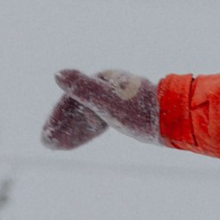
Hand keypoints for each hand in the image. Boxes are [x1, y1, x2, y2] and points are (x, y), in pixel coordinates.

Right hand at [41, 67, 158, 151]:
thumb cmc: (141, 111)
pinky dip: (87, 131)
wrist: (174, 118)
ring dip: (71, 130)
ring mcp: (117, 99)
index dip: (56, 118)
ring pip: (87, 116)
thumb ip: (82, 89)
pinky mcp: (126, 111)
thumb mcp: (107, 101)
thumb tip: (58, 74)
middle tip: (47, 143)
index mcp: (102, 80)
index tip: (46, 137)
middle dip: (61, 126)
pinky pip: (100, 121)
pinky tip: (78, 140)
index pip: (71, 99)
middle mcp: (108, 87)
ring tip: (57, 146)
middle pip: (77, 107)